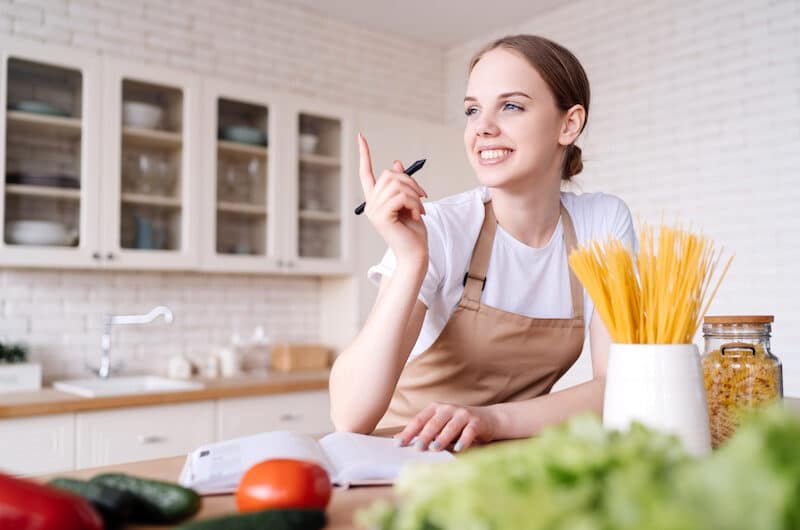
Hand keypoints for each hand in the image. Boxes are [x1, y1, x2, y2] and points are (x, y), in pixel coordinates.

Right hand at [358, 133, 428, 263]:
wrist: (416, 254)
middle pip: (388, 175)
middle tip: (423, 197)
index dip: (364, 154)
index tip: (360, 137)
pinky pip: (401, 197)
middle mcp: (372, 204)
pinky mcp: (382, 217)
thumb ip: (403, 185)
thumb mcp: (410, 203)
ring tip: (422, 209)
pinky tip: (419, 215)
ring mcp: (374, 211)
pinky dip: (415, 204)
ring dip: (415, 194)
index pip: (366, 173)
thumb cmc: (414, 232)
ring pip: (397, 185)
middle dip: (410, 181)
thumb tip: (396, 163)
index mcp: (376, 200)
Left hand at [395, 402, 497, 452]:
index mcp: (436, 408)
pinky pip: (468, 432)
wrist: (488, 419)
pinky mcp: (476, 422)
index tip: (398, 444)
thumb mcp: (440, 425)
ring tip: (434, 448)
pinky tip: (458, 449)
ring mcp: (463, 414)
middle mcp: (448, 408)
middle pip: (434, 423)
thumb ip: (423, 431)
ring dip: (442, 438)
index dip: (408, 431)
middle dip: (425, 435)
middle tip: (417, 447)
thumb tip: (397, 439)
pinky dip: (463, 441)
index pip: (419, 420)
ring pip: (450, 427)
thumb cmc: (459, 425)